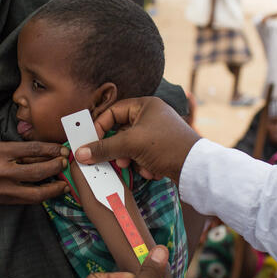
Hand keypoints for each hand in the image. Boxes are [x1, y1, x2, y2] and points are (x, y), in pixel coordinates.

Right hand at [0, 141, 69, 203]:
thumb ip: (22, 150)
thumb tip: (50, 152)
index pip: (32, 150)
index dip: (51, 150)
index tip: (64, 150)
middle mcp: (1, 171)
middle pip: (37, 171)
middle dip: (56, 167)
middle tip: (66, 163)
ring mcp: (4, 189)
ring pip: (36, 191)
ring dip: (55, 187)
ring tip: (65, 182)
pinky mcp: (7, 200)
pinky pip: (31, 200)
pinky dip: (46, 195)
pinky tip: (55, 190)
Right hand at [74, 97, 200, 183]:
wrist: (196, 168)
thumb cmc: (167, 146)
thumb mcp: (131, 145)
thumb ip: (104, 148)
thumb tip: (80, 153)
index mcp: (146, 106)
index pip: (113, 111)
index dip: (100, 126)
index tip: (90, 141)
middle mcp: (152, 116)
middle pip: (121, 132)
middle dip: (119, 149)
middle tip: (116, 159)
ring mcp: (158, 133)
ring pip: (131, 147)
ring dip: (132, 160)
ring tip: (138, 166)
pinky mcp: (163, 149)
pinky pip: (143, 156)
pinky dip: (145, 165)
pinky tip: (154, 171)